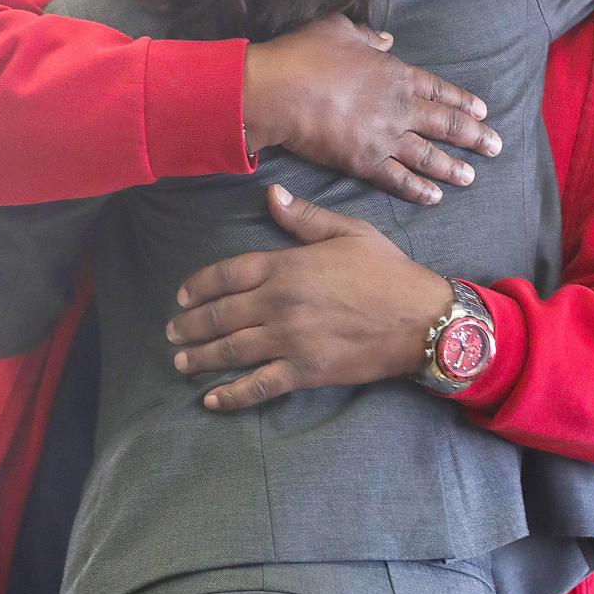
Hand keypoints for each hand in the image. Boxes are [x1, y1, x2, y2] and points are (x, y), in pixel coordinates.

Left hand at [167, 185, 452, 410]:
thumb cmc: (387, 272)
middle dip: (191, 325)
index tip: (182, 296)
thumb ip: (304, 218)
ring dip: (200, 358)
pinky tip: (211, 399)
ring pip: (231, 351)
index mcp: (287, 266)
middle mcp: (280, 303)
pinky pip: (258, 386)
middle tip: (173, 331)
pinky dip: (231, 395)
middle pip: (221, 314)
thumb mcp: (349, 232)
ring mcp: (290, 339)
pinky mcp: (304, 371)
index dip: (199, 286)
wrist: (420, 318)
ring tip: (181, 362)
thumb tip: (270, 194)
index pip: (228, 274)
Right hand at [242, 14, 500, 205]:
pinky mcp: (365, 162)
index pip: (439, 89)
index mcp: (395, 75)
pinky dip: (418, 189)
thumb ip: (367, 36)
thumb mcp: (340, 29)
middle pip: (446, 124)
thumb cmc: (306, 54)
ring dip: (453, 167)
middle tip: (496, 146)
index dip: (462, 100)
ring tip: (471, 177)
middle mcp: (399, 107)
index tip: (482, 110)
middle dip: (474, 136)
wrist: (281, 90)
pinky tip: (434, 197)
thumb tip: (385, 40)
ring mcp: (385, 137)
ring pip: (429, 156)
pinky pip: (399, 180)